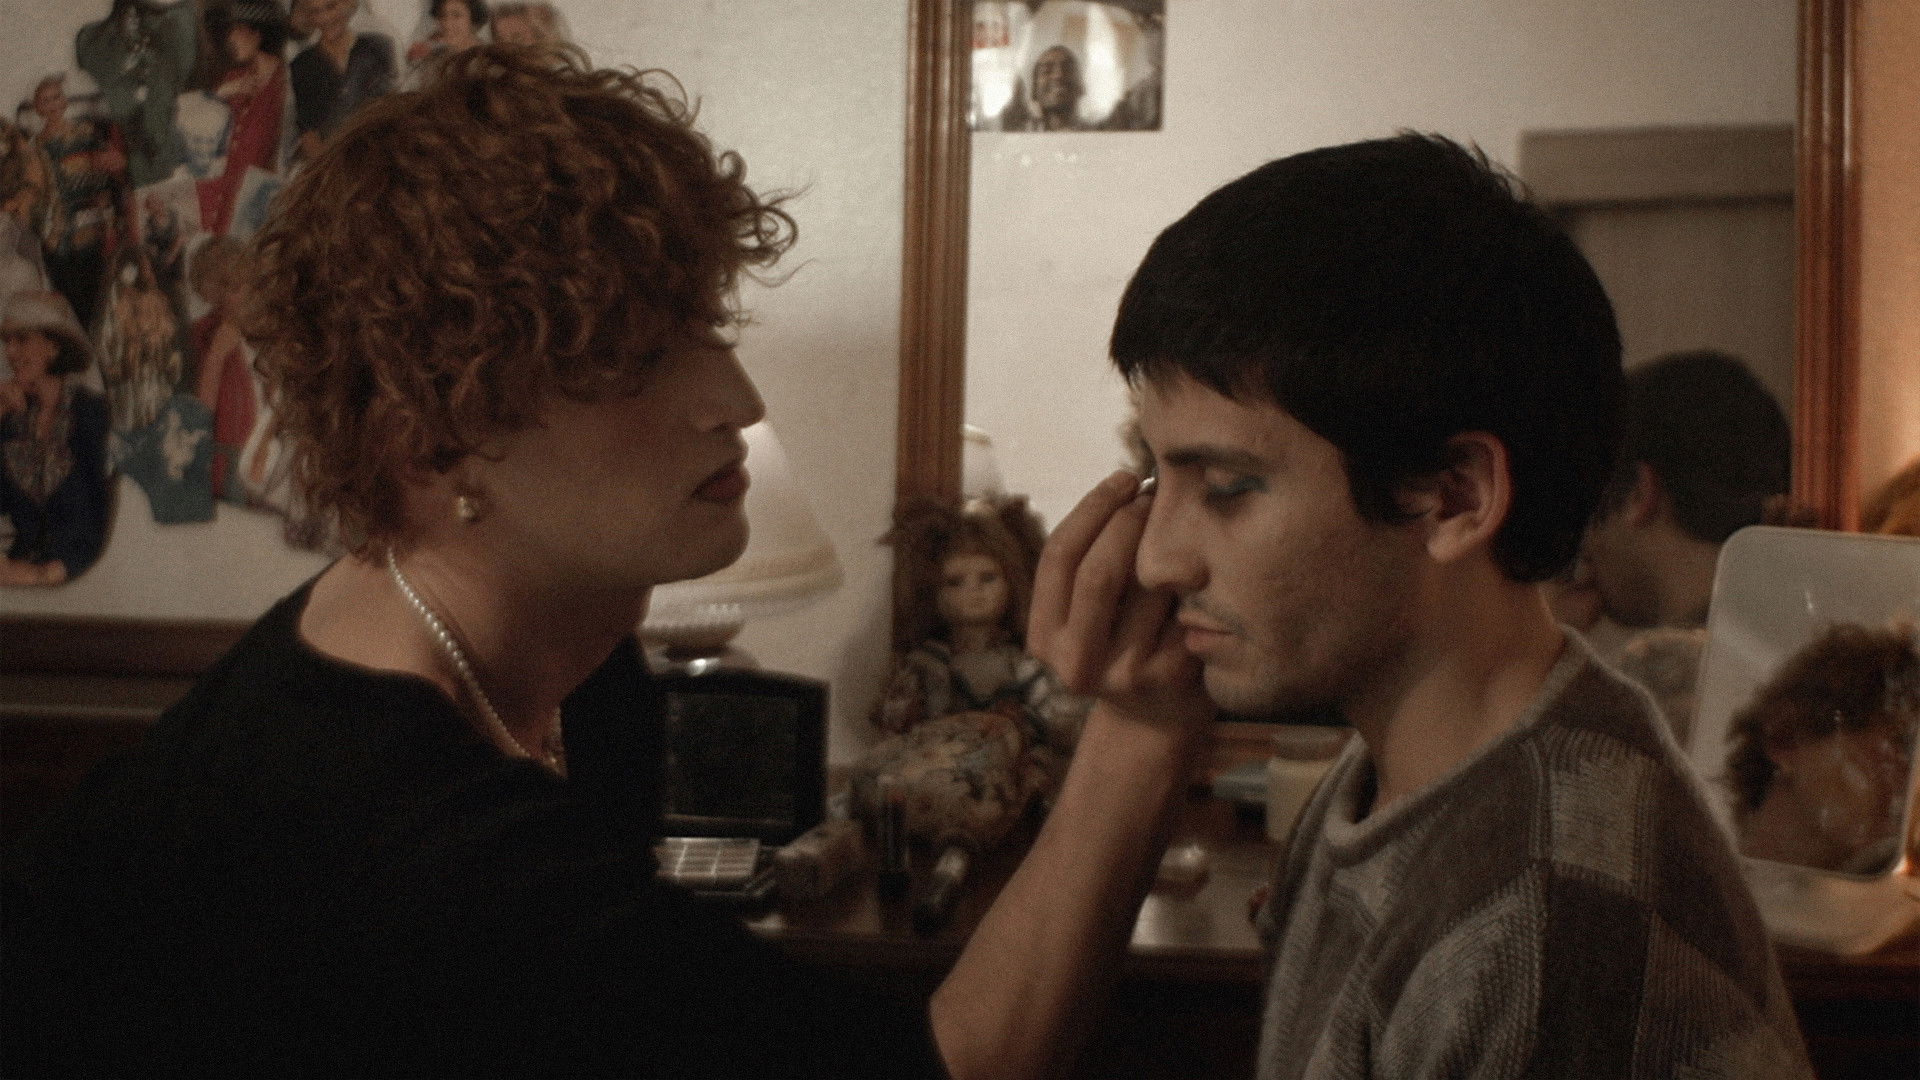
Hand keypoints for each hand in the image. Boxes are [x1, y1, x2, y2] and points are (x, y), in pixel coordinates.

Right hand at [1027, 470, 1209, 732]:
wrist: (1156, 718)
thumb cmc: (1122, 641)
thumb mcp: (1089, 613)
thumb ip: (1092, 562)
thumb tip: (1131, 484)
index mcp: (1045, 639)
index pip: (1060, 557)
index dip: (1093, 509)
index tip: (1123, 478)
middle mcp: (1076, 663)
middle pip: (1098, 574)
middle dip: (1129, 522)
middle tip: (1154, 495)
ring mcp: (1125, 675)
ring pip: (1148, 587)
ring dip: (1166, 549)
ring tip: (1178, 528)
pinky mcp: (1171, 677)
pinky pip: (1184, 606)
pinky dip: (1194, 580)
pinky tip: (1202, 570)